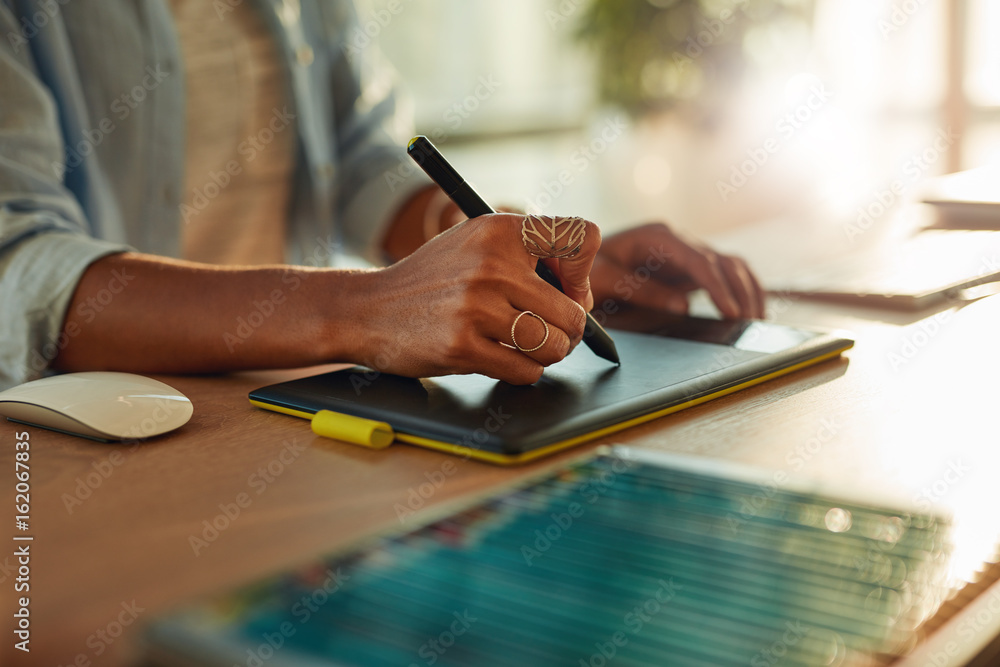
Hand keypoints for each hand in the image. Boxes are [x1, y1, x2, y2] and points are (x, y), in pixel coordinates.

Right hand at [354, 213, 600, 383]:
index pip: (581, 240)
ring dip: (547, 355)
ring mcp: (476, 306)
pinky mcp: (462, 346)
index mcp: (501, 229)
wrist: (368, 309)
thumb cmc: (433, 281)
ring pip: (553, 346)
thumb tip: (584, 300)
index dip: (583, 276)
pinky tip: (500, 359)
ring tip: (525, 347)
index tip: (567, 292)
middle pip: (573, 312)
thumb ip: (529, 257)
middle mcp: (491, 263)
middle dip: (567, 332)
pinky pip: (525, 371)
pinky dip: (522, 373)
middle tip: (547, 333)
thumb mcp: (477, 243)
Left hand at [588, 222, 764, 319]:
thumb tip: (683, 306)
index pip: (699, 260)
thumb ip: (642, 291)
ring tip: (756, 321)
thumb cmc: (587, 266)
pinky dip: (741, 289)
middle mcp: (677, 240)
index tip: (730, 311)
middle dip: (739, 292)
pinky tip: (750, 311)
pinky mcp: (688, 267)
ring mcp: (685, 252)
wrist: (577, 258)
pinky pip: (724, 273)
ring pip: (730, 265)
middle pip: (722, 261)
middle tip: (748, 323)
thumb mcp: (604, 280)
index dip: (718, 286)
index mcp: (658, 236)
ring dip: (747, 290)